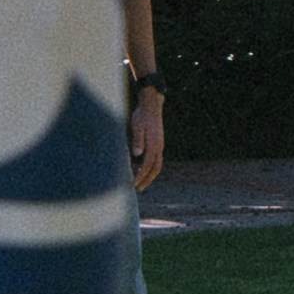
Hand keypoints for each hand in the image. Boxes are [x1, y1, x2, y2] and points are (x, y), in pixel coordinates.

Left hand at [128, 73, 167, 189]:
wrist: (151, 105)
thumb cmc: (142, 115)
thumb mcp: (137, 126)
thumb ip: (138, 140)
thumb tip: (137, 154)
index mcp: (154, 144)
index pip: (148, 165)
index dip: (141, 176)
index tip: (133, 184)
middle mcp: (159, 147)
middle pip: (156, 168)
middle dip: (147, 180)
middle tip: (138, 188)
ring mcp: (160, 145)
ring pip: (157, 165)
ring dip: (149, 175)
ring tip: (140, 181)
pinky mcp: (158, 143)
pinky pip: (156, 159)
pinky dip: (151, 167)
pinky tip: (142, 168)